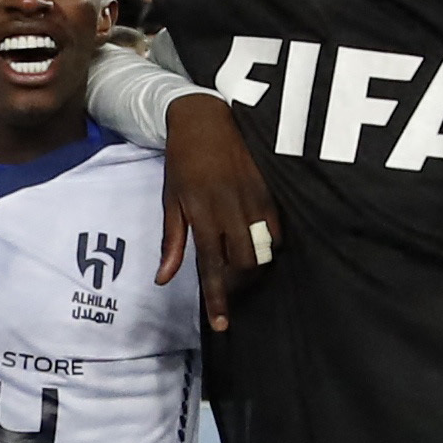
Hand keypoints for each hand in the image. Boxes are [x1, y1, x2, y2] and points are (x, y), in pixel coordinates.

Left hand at [157, 92, 276, 332]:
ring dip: (254, 262)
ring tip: (241, 259)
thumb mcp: (170, 199)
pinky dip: (269, 242)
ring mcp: (255, 198)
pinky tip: (256, 238)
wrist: (205, 117)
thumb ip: (172, 241)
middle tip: (227, 280)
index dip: (217, 299)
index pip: (212, 266)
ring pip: (265, 249)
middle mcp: (231, 207)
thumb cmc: (182, 161)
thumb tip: (164, 279)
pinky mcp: (271, 188)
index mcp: (202, 212)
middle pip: (245, 263)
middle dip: (239, 280)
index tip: (221, 325)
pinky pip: (278, 229)